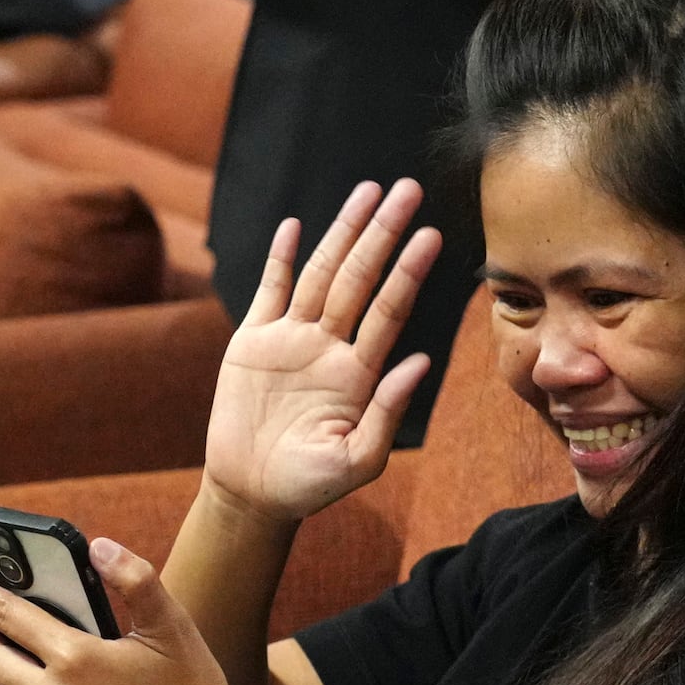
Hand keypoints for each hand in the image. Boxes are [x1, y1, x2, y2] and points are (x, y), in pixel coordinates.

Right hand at [205, 179, 442, 520]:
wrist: (254, 494)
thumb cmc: (310, 485)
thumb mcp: (359, 459)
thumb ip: (389, 412)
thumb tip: (421, 361)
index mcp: (360, 372)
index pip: (389, 309)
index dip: (408, 272)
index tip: (432, 236)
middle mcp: (331, 347)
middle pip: (360, 277)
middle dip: (383, 233)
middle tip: (408, 190)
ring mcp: (292, 340)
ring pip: (321, 274)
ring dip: (343, 232)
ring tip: (367, 192)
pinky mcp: (252, 342)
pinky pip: (270, 291)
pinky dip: (281, 258)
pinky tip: (296, 227)